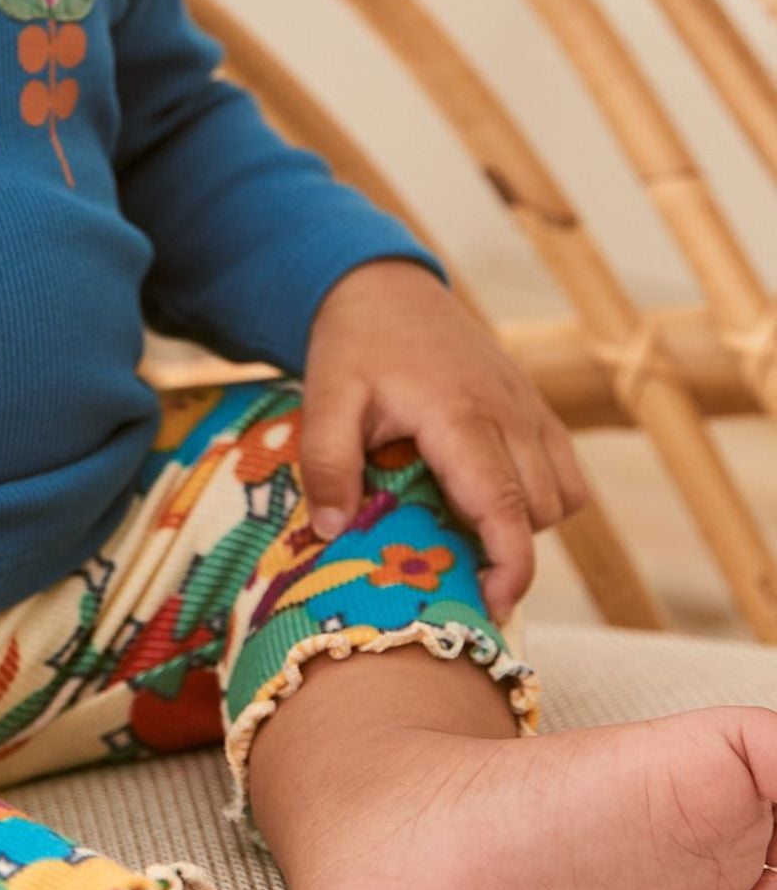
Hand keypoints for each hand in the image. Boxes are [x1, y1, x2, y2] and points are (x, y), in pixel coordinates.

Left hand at [297, 260, 590, 620]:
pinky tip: (487, 493)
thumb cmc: (355, 345)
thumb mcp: (324, 399)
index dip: (509, 565)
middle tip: (448, 557)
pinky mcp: (535, 405)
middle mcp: (509, 412)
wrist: (384, 286)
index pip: (505, 506)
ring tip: (464, 522)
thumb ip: (326, 464)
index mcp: (460, 415)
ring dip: (525, 522)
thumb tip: (335, 532)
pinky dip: (540, 495)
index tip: (491, 604)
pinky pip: (565, 469)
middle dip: (505, 546)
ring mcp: (529, 407)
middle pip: (538, 510)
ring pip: (561, 494)